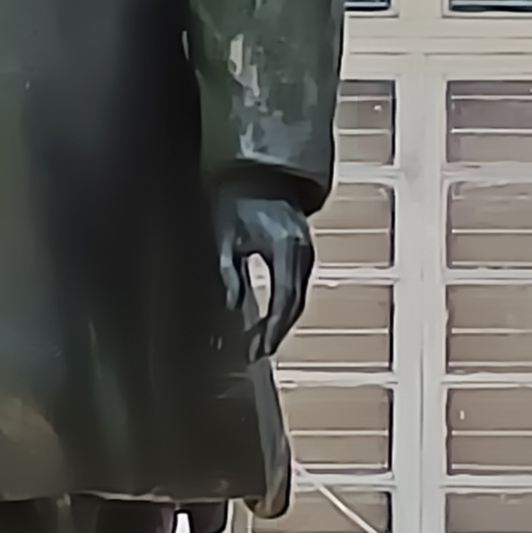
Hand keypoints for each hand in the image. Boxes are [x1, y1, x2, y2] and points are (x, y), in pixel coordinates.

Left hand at [215, 173, 315, 360]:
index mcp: (288, 246)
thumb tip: (231, 305)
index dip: (272, 327)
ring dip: (278, 325)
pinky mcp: (300, 258)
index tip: (258, 348)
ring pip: (296, 300)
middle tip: (253, 354)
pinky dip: (280, 311)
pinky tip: (264, 326)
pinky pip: (293, 290)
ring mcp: (306, 255)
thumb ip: (228, 270)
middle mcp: (304, 253)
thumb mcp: (225, 235)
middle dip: (274, 332)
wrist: (257, 178)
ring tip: (256, 348)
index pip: (285, 297)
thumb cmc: (236, 203)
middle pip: (294, 304)